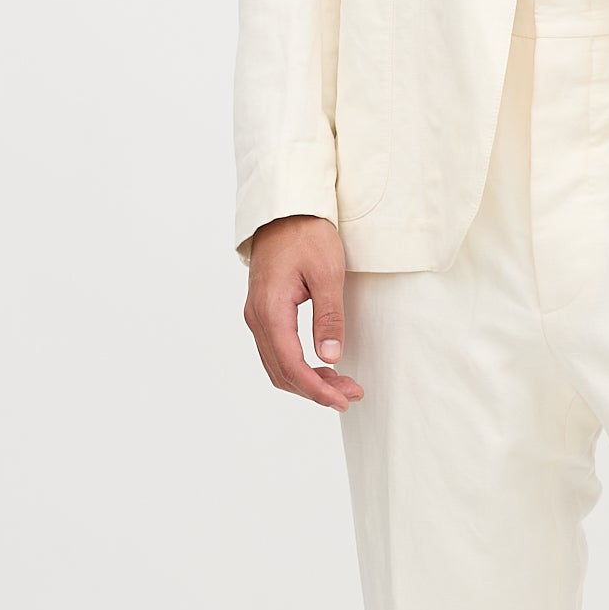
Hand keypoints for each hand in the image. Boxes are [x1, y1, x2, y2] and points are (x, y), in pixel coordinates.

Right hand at [244, 215, 361, 410]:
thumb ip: (329, 317)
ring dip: (307, 381)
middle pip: (282, 371)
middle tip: (351, 394)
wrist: (285, 210)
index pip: (291, 364)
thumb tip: (331, 357)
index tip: (343, 399)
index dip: (317, 388)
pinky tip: (322, 367)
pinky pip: (276, 351)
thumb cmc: (307, 235)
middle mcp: (257, 317)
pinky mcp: (263, 312)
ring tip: (342, 385)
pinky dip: (298, 367)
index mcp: (271, 309)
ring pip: (277, 365)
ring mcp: (257, 315)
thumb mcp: (328, 273)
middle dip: (316, 390)